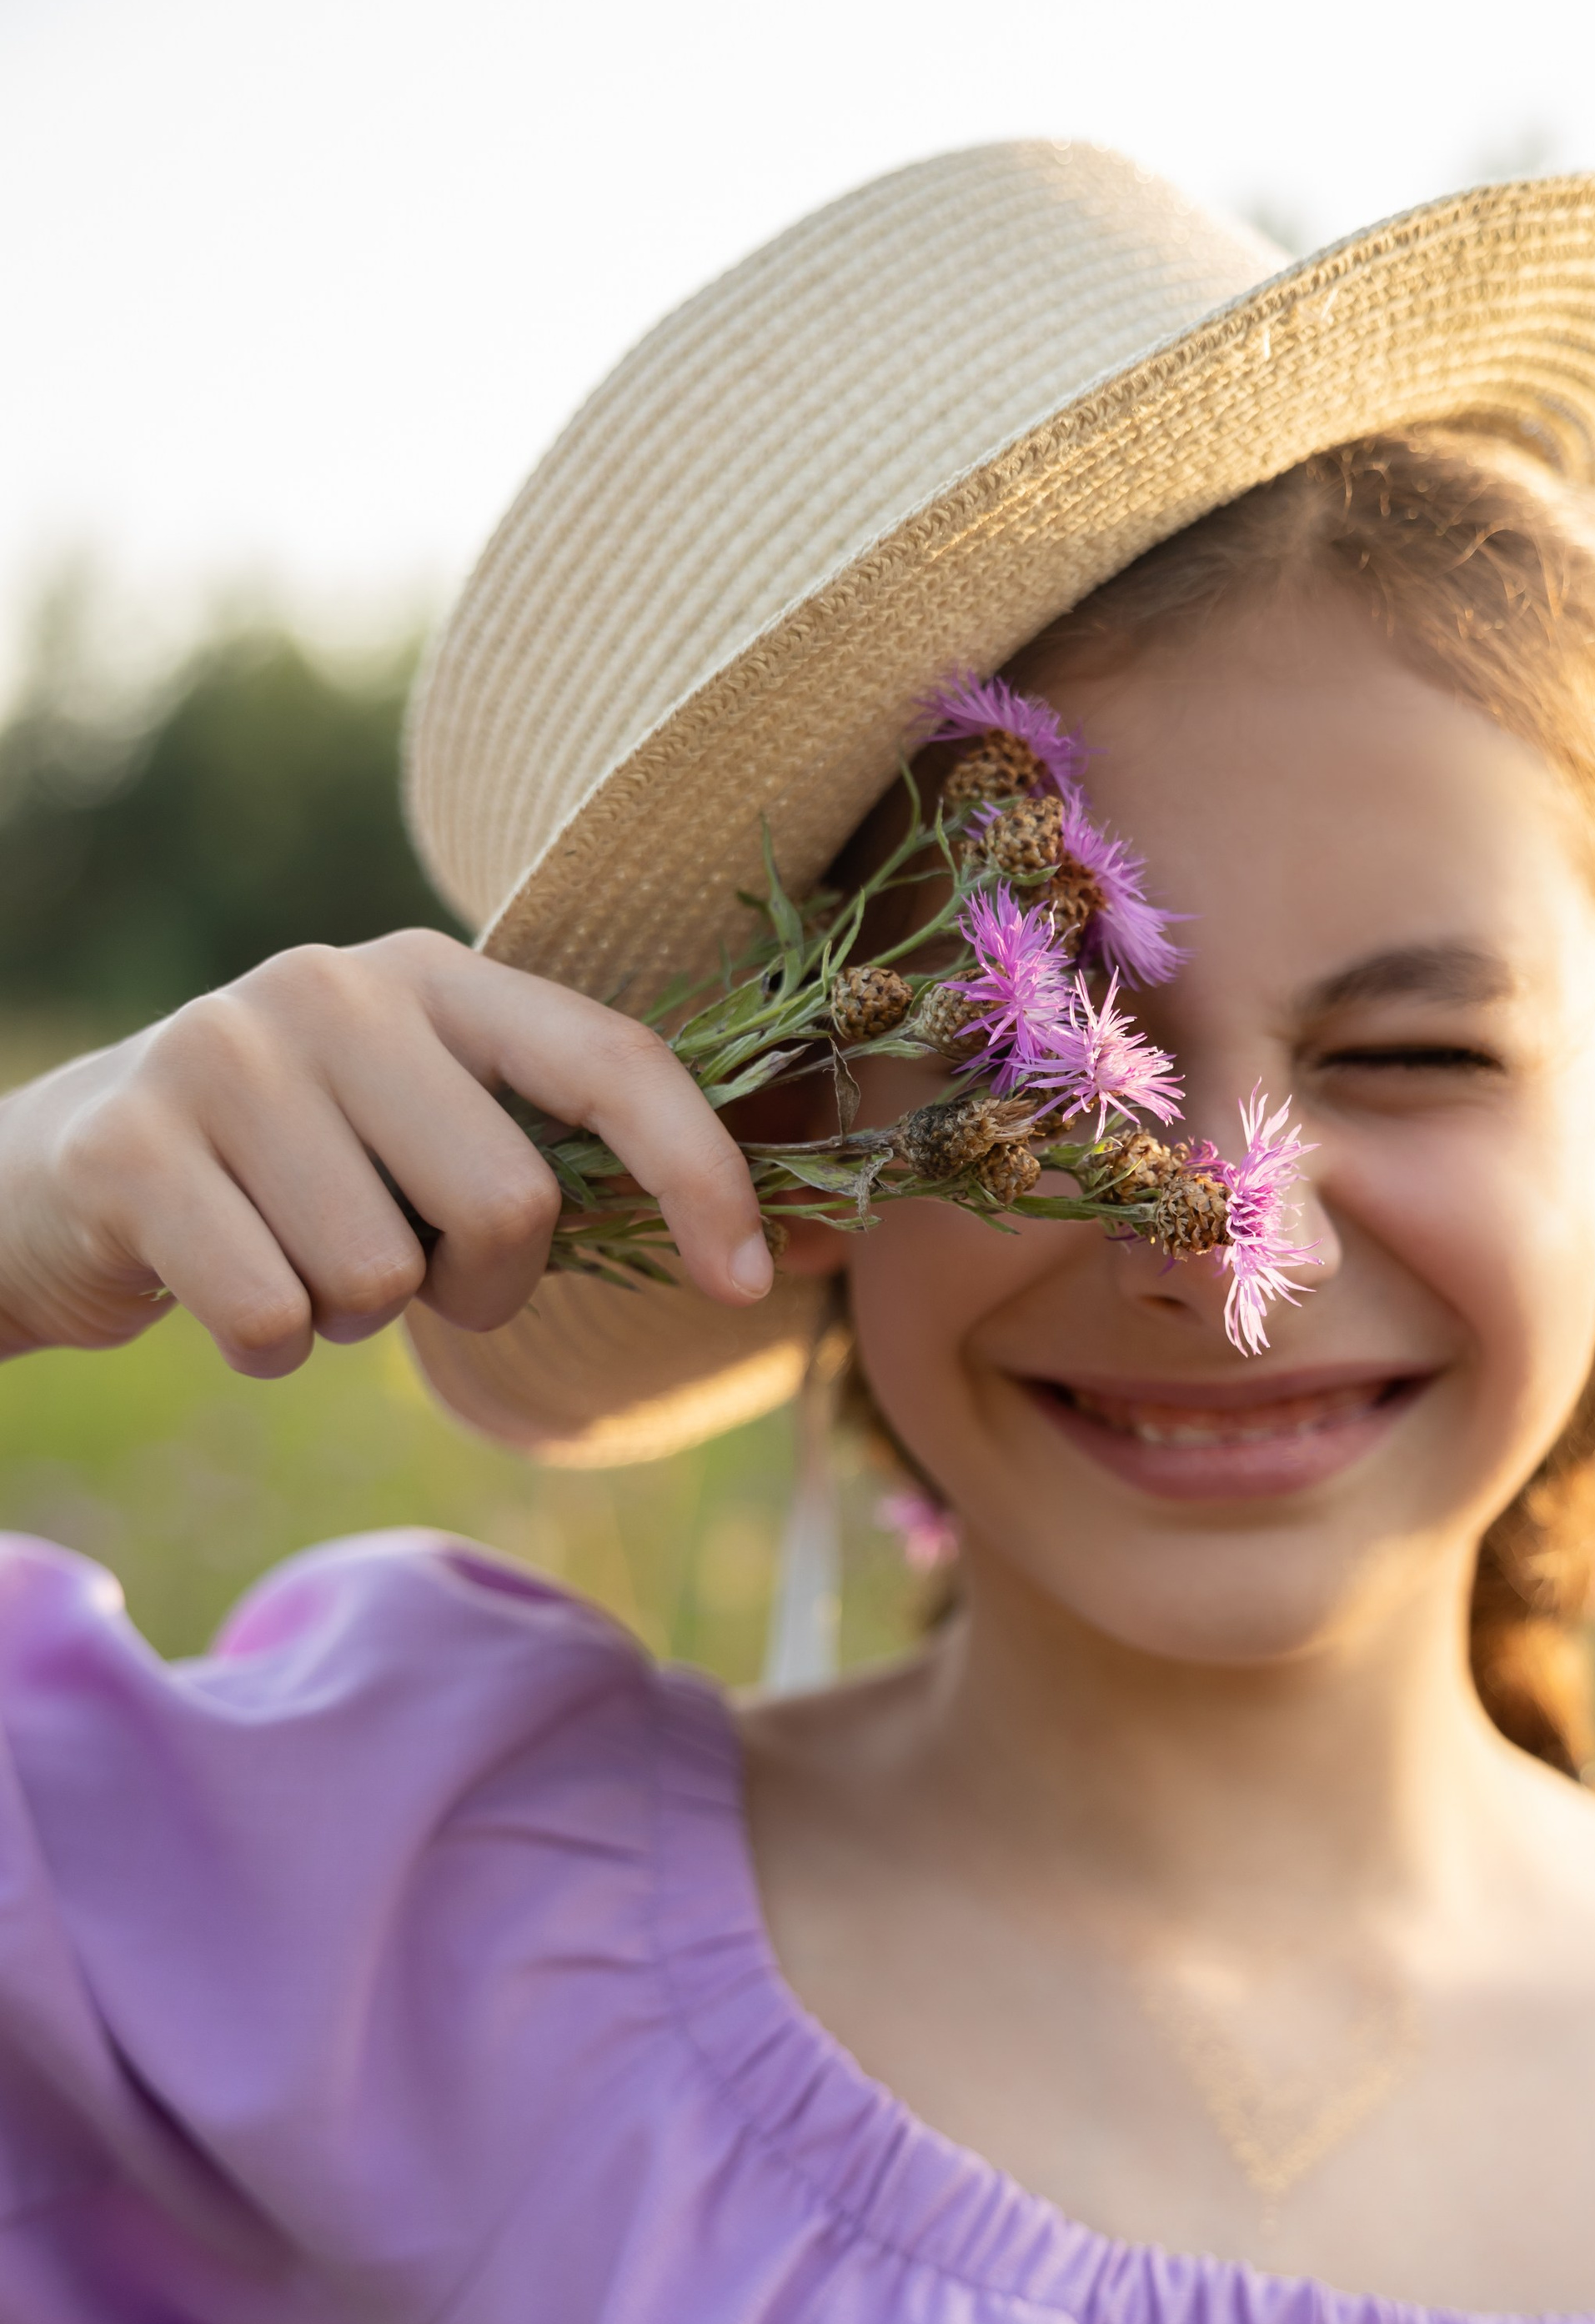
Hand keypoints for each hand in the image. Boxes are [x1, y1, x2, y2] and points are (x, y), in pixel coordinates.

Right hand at [0, 930, 773, 1375]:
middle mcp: (335, 986)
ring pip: (383, 1279)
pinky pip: (276, 1320)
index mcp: (436, 975)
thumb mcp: (430, 1141)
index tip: (746, 1284)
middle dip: (475, 1287)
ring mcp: (225, 1052)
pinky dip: (267, 1348)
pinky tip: (221, 1287)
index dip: (703, 1176)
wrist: (55, 1186)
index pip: (614, 1063)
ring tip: (290, 1259)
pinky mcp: (132, 1145)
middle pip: (508, 1205)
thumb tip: (792, 1260)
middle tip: (400, 1271)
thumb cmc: (292, 1181)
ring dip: (354, 1318)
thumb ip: (572, 1171)